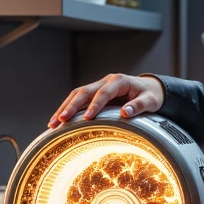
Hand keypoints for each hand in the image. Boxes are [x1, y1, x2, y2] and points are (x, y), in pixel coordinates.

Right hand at [48, 73, 164, 126]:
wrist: (149, 88)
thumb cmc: (150, 95)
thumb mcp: (150, 101)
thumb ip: (139, 106)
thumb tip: (126, 112)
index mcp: (119, 81)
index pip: (104, 93)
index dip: (95, 105)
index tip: (88, 118)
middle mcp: (106, 81)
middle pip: (84, 91)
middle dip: (71, 106)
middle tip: (61, 120)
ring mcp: (99, 85)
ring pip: (77, 94)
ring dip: (64, 108)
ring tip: (53, 123)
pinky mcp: (94, 92)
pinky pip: (78, 99)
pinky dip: (68, 108)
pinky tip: (58, 120)